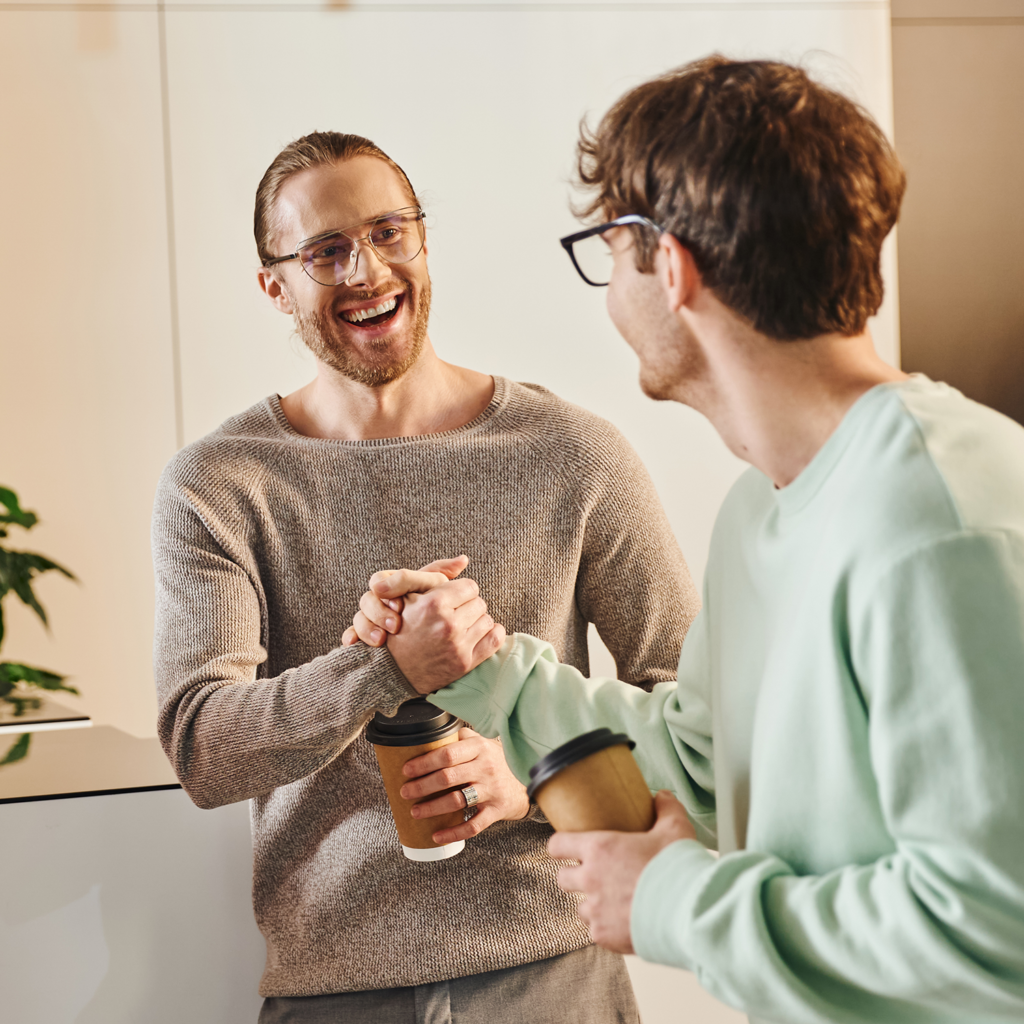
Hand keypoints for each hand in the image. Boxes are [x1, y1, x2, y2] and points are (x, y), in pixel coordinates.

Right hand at [344, 562, 505, 693]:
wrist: (391, 670)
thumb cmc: (399, 627)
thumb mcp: (409, 594)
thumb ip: (435, 573)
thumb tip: (464, 559)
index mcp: (434, 604)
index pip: (470, 586)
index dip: (461, 591)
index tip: (453, 598)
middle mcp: (448, 624)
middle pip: (479, 603)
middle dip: (468, 606)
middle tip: (456, 613)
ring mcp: (458, 646)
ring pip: (487, 620)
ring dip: (477, 621)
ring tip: (462, 625)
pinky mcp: (465, 663)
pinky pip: (495, 639)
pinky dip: (491, 634)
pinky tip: (478, 634)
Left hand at [400, 727, 529, 843]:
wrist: (529, 782)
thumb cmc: (499, 762)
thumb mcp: (485, 743)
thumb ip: (464, 737)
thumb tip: (435, 732)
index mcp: (479, 748)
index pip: (447, 754)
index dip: (424, 763)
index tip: (407, 770)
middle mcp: (486, 768)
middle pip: (448, 778)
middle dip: (422, 786)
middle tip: (405, 792)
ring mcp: (492, 790)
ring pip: (457, 801)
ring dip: (432, 808)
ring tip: (415, 812)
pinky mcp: (496, 811)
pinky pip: (472, 826)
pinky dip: (453, 833)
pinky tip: (437, 835)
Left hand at [548, 791, 695, 952]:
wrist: (690, 912)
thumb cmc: (679, 869)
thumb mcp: (675, 828)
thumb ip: (665, 808)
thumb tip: (662, 797)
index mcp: (600, 849)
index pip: (558, 845)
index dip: (560, 846)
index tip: (565, 847)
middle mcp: (591, 879)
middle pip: (562, 878)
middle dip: (573, 875)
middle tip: (592, 874)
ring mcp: (596, 911)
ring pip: (580, 907)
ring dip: (592, 903)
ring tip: (613, 901)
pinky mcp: (605, 936)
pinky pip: (597, 932)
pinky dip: (608, 928)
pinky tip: (625, 921)